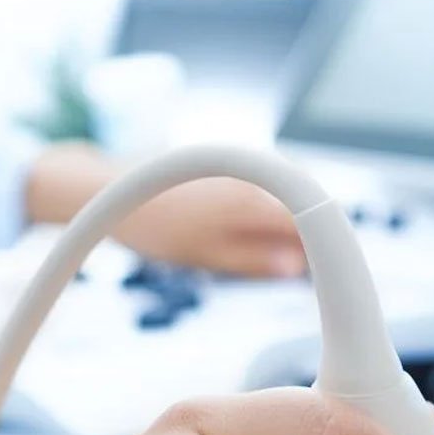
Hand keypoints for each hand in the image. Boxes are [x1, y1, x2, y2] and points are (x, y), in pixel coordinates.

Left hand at [24, 142, 305, 277]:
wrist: (107, 188)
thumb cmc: (152, 225)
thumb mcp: (203, 255)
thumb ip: (252, 260)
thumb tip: (297, 269)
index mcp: (252, 199)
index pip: (313, 218)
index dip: (327, 246)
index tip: (327, 272)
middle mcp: (253, 175)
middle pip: (305, 201)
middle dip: (311, 232)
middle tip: (300, 268)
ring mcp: (241, 165)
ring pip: (286, 193)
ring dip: (290, 219)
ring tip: (277, 253)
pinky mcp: (229, 162)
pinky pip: (265, 184)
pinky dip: (270, 207)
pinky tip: (253, 229)